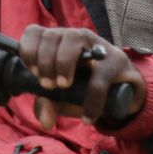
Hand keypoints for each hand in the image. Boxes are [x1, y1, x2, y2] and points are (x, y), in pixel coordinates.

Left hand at [19, 25, 145, 130]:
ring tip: (62, 86)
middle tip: (48, 85)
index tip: (33, 72)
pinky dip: (91, 100)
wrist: (124, 94)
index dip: (29, 50)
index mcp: (56, 43)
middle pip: (52, 35)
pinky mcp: (116, 59)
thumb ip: (49, 105)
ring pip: (73, 39)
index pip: (35, 32)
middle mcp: (74, 37)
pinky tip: (88, 116)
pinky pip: (99, 75)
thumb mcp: (63, 99)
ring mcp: (96, 44)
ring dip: (62, 63)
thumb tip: (45, 121)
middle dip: (45, 61)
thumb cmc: (86, 89)